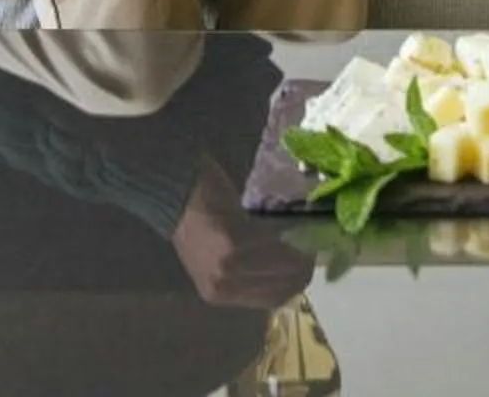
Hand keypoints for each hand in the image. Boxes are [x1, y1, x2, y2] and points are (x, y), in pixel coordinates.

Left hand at [171, 162, 315, 308]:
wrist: (174, 188)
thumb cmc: (195, 217)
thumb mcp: (218, 254)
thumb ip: (245, 267)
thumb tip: (284, 268)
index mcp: (217, 293)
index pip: (270, 300)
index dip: (293, 286)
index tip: (307, 269)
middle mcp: (221, 287)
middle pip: (279, 288)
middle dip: (301, 272)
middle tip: (313, 254)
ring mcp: (227, 268)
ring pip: (279, 267)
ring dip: (297, 254)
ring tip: (306, 242)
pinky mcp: (233, 244)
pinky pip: (271, 244)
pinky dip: (284, 236)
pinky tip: (291, 228)